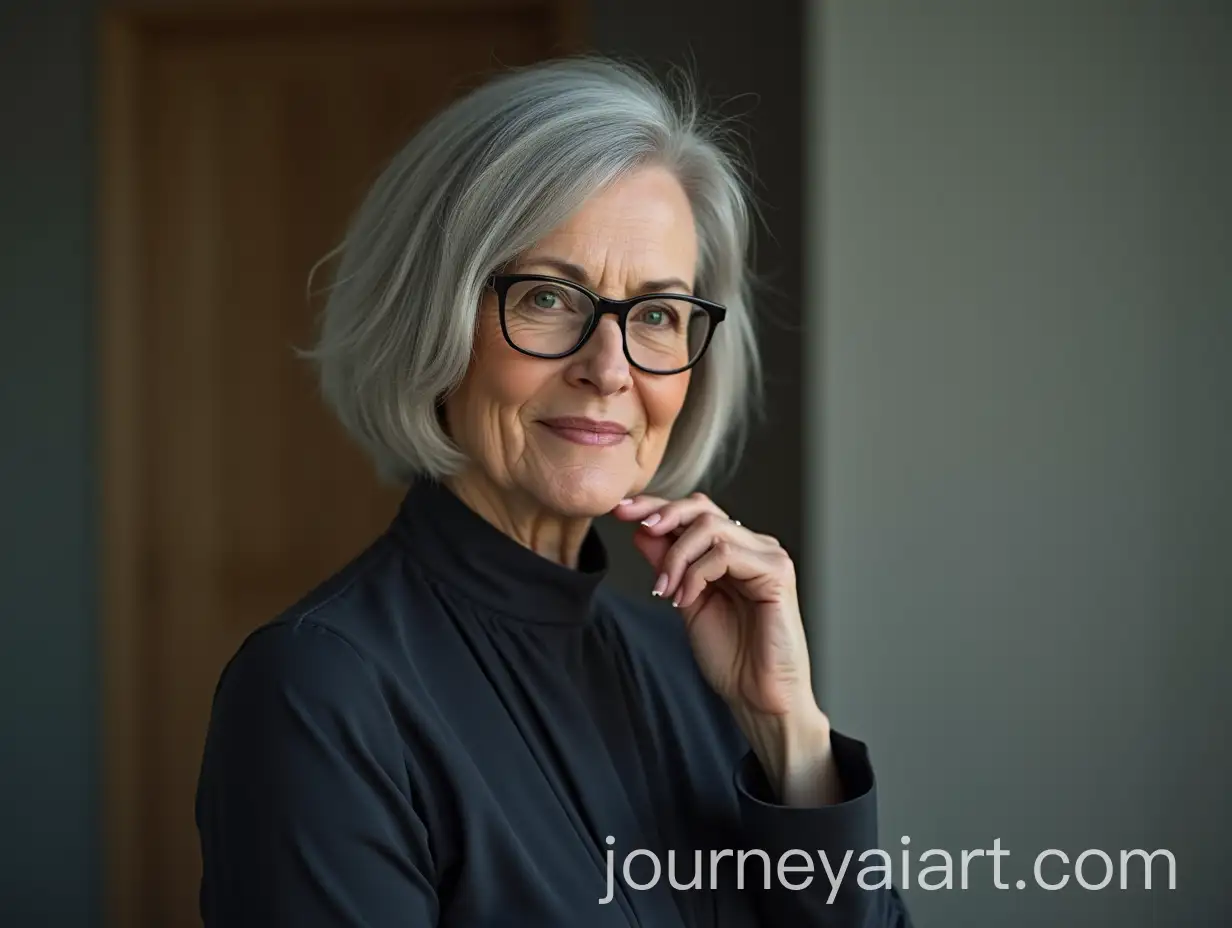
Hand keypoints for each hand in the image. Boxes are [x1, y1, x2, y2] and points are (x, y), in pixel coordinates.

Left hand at [611, 492, 840, 804]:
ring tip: (664, 591)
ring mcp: (768, 557)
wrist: (756, 697)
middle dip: (662, 515)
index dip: (657, 506)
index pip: (695, 514)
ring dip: (676, 557)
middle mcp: (753, 548)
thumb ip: (669, 566)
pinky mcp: (777, 572)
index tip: (619, 512)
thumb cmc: (729, 657)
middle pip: (702, 509)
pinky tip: (685, 600)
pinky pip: (726, 553)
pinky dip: (696, 574)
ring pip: (710, 527)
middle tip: (637, 529)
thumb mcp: (685, 602)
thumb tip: (641, 530)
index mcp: (733, 553)